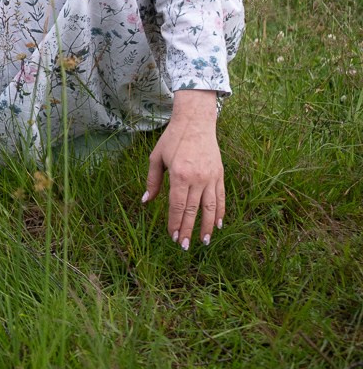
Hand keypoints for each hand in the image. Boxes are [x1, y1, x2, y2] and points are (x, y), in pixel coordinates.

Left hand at [142, 90, 224, 249]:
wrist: (195, 122)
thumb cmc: (172, 139)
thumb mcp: (156, 158)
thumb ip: (152, 181)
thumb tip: (145, 201)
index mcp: (179, 174)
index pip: (177, 206)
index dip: (175, 223)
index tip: (173, 236)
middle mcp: (197, 178)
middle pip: (193, 210)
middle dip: (188, 230)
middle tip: (185, 246)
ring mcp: (211, 177)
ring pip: (211, 207)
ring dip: (207, 226)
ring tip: (203, 241)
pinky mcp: (220, 174)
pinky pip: (221, 197)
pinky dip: (221, 212)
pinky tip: (218, 224)